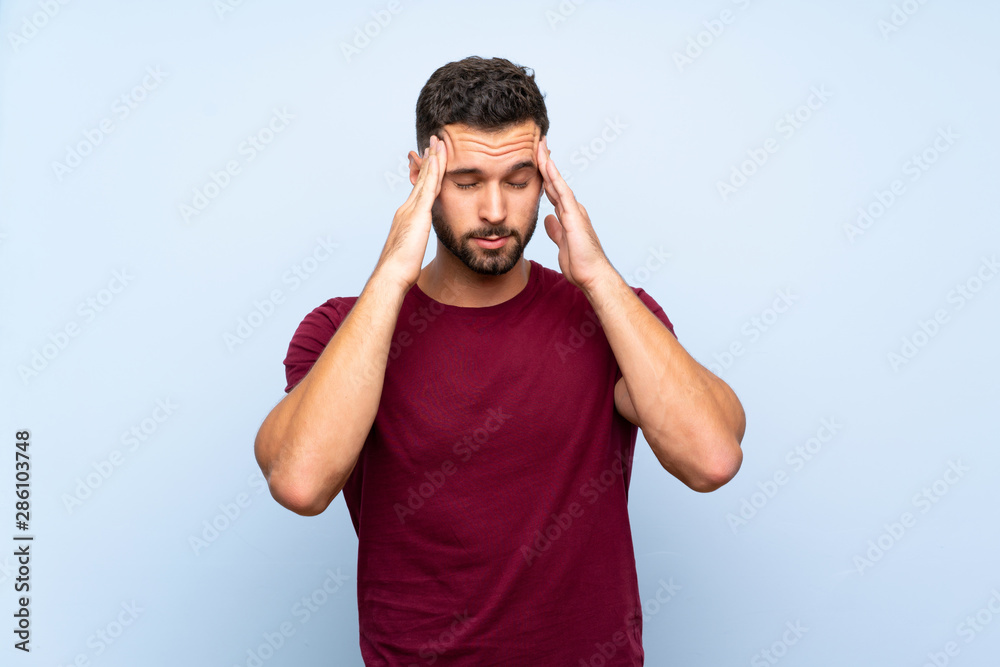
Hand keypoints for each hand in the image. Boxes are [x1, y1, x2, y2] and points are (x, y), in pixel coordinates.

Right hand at [373, 135, 446, 289]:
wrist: (391, 274)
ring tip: (438, 142)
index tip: (428, 162)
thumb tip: (416, 250)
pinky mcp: (418, 213)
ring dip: (433, 159)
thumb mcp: (410, 254)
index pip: (419, 191)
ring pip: (425, 178)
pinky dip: (434, 171)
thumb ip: (414, 246)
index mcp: (406, 218)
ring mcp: (412, 209)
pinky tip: (438, 158)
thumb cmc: (399, 271)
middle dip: (428, 160)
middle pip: (421, 179)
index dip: (424, 176)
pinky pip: (428, 187)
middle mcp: (407, 209)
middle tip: (433, 142)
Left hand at [536, 136, 612, 291]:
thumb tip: (548, 219)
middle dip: (544, 163)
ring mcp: (574, 210)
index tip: (535, 161)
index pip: (552, 191)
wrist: (593, 275)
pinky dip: (554, 176)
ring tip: (539, 145)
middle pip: (554, 181)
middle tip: (536, 143)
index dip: (543, 176)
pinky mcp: (574, 215)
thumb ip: (556, 230)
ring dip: (547, 163)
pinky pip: (562, 191)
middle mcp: (572, 209)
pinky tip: (546, 163)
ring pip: (557, 181)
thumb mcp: (562, 244)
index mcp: (567, 215)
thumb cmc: (581, 264)